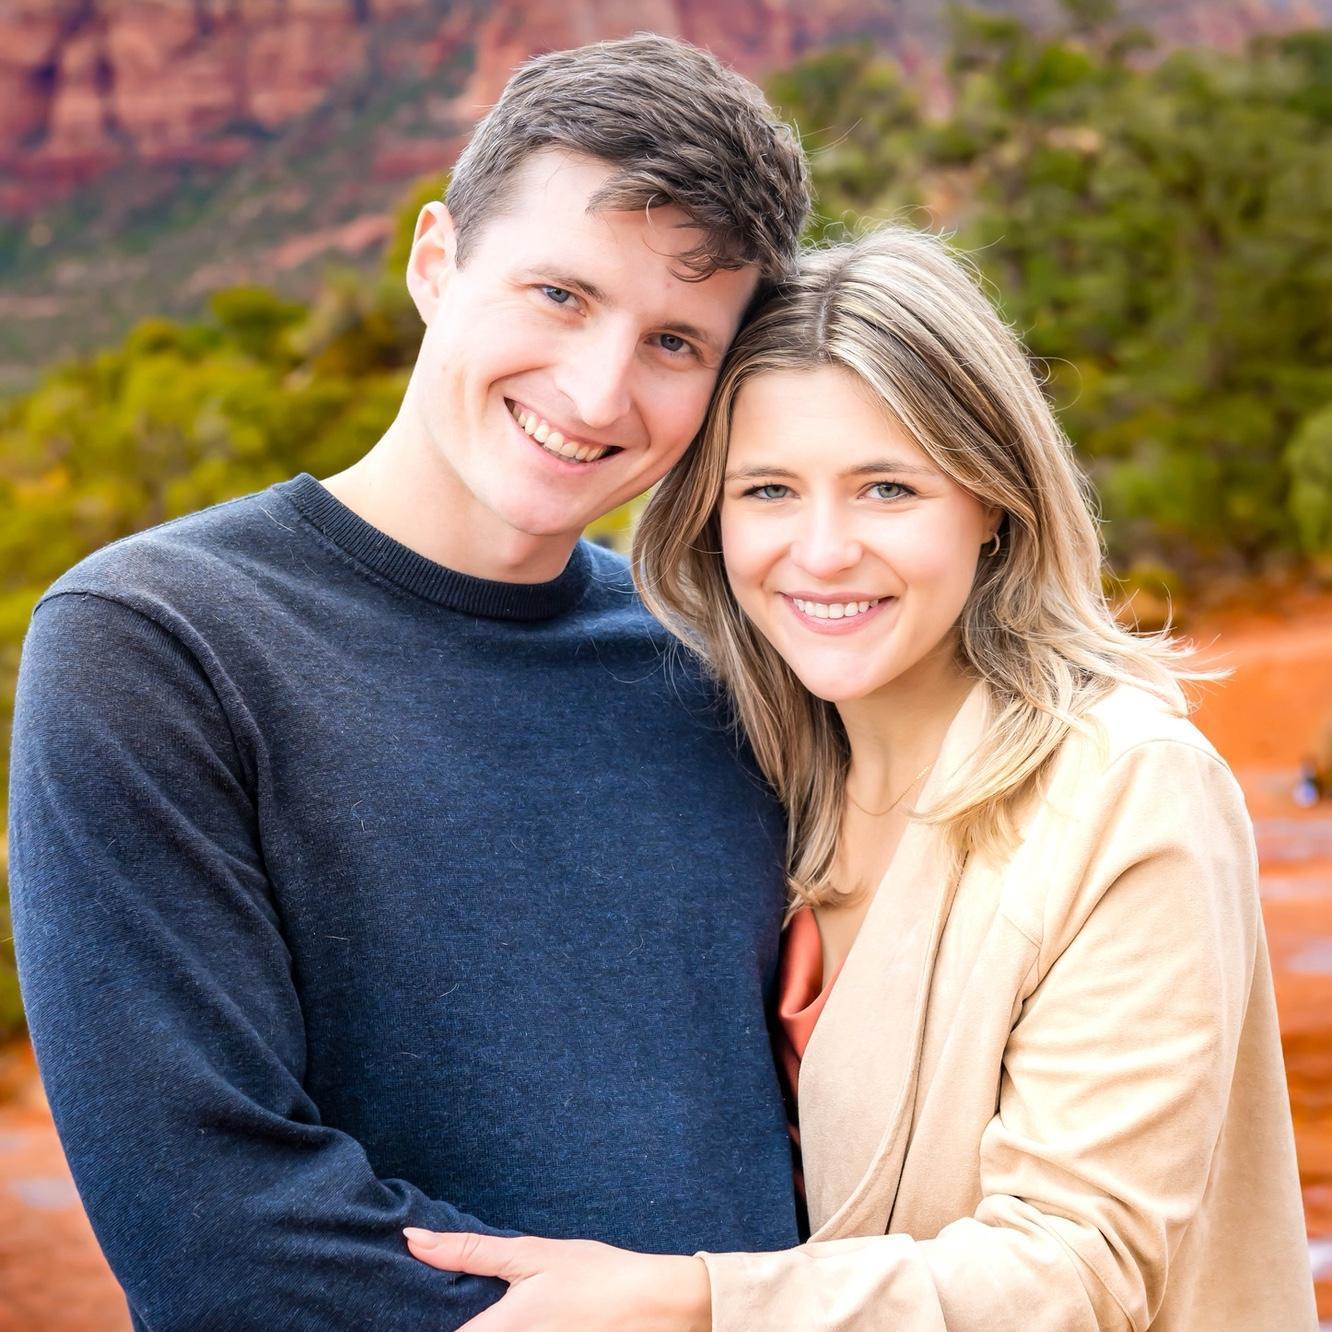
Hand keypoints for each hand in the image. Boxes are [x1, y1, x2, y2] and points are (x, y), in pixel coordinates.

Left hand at [403, 1228, 711, 1331]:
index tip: (410, 1303)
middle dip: (455, 1320)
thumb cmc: (594, 1276)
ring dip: (479, 1324)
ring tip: (501, 1306)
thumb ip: (469, 1252)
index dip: (419, 1320)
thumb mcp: (530, 1255)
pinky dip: (506, 1331)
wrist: (654, 1306)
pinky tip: (518, 1317)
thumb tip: (413, 1240)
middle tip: (453, 1299)